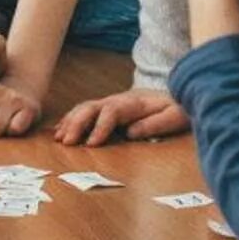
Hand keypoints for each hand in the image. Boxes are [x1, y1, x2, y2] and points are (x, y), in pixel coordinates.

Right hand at [53, 87, 188, 145]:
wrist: (178, 95)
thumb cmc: (178, 108)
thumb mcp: (176, 116)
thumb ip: (156, 124)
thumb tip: (131, 132)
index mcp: (134, 103)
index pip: (112, 111)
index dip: (100, 126)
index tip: (92, 144)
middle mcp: (119, 100)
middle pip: (92, 106)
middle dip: (77, 123)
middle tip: (67, 142)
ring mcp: (112, 102)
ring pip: (85, 107)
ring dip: (71, 122)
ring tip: (60, 138)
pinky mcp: (108, 108)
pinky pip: (85, 111)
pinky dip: (71, 119)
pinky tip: (61, 130)